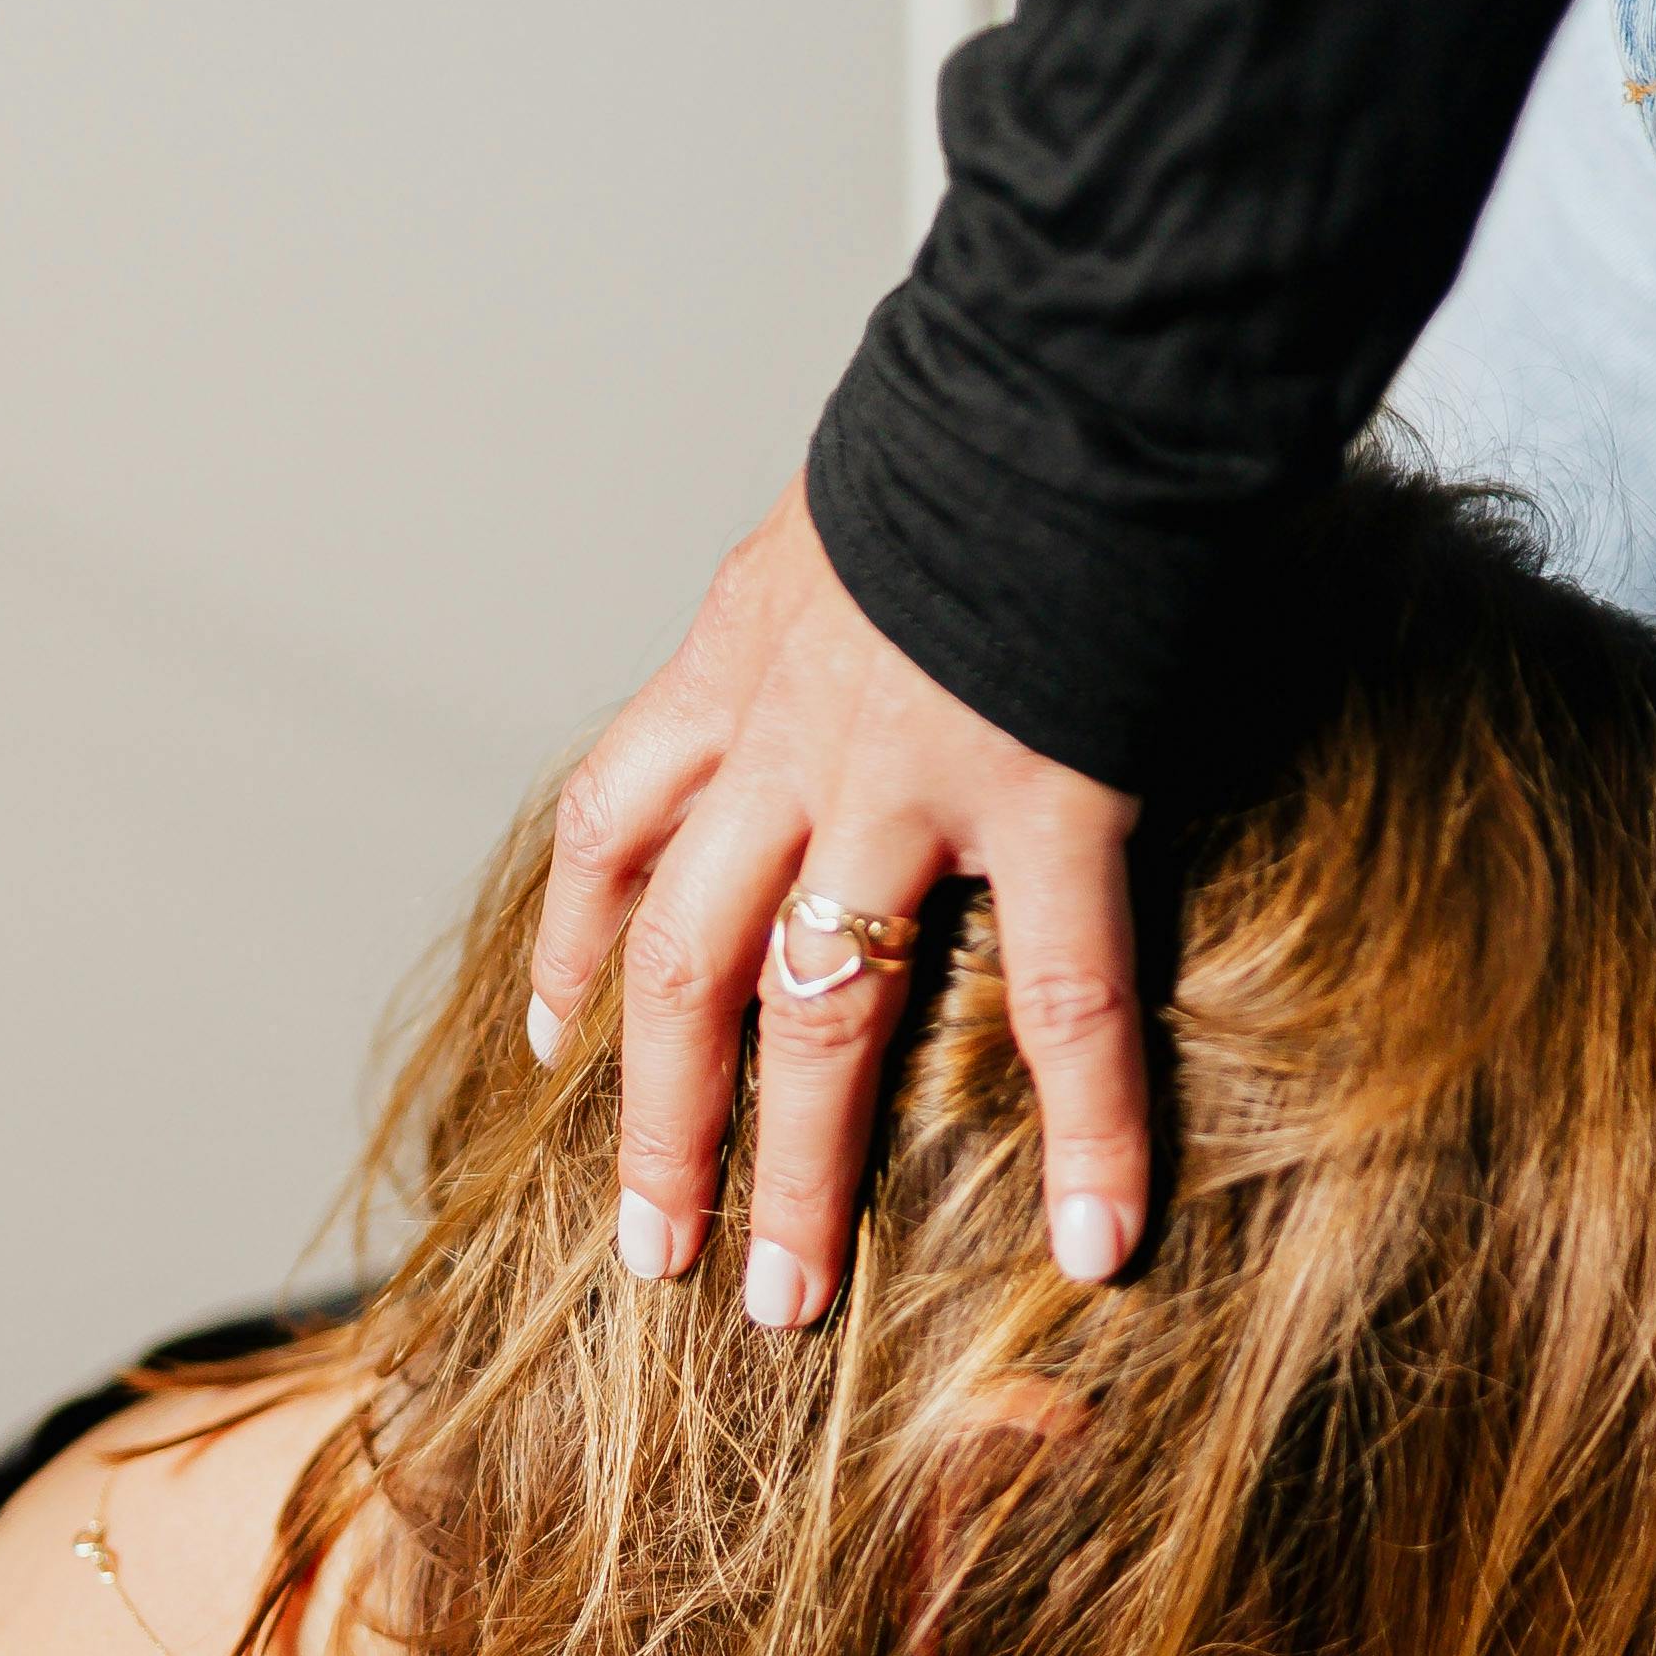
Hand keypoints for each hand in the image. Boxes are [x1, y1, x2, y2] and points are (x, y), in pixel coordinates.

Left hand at [531, 479, 1150, 1327]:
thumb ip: (843, 590)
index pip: (617, 817)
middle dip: (657, 1119)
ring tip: (784, 1301)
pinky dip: (1087, 1128)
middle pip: (687, 961)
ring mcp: (908, 782)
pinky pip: (1063, 998)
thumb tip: (886, 600)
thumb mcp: (852, 503)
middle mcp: (789, 739)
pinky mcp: (1050, 799)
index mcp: (737, 659)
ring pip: (816, 1010)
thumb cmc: (987, 409)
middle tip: (649, 1254)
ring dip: (797, 1169)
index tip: (557, 1035)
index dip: (579, 937)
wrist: (1065, 353)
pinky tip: (1098, 1237)